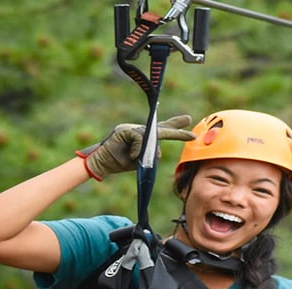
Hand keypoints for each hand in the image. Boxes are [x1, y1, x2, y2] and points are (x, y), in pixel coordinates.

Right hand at [76, 115, 194, 180]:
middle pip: (160, 128)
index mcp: (144, 138)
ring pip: (150, 135)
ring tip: (137, 158)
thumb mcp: (139, 161)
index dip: (176, 126)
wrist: (101, 163)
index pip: (162, 130)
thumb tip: (159, 153)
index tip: (189, 123)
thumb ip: (149, 156)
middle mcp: (139, 130)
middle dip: (176, 129)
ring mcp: (131, 128)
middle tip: (189, 121)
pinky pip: (139, 138)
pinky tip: (132, 156)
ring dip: (149, 149)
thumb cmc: (119, 163)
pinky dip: (137, 149)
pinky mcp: (124, 130)